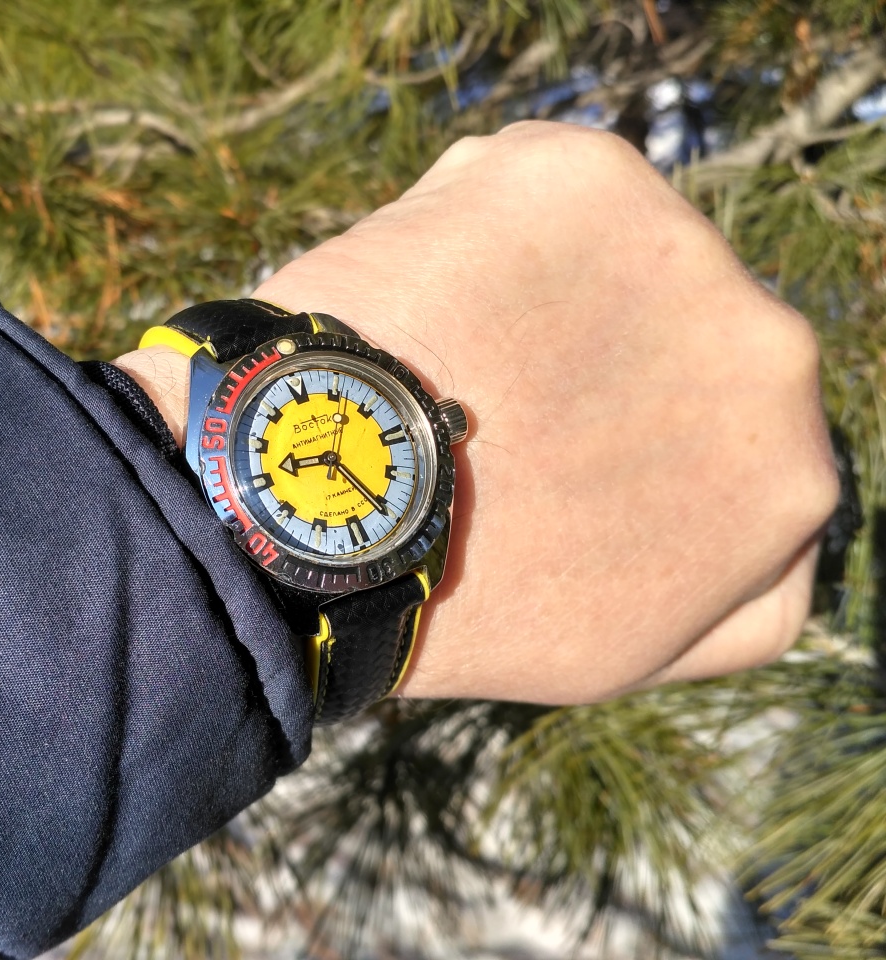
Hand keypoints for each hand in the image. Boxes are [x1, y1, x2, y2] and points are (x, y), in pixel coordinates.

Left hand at [115, 121, 838, 704]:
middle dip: (602, 358)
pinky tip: (425, 298)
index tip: (563, 450)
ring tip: (451, 355)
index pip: (736, 436)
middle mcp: (767, 350)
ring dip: (542, 290)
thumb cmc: (463, 602)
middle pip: (684, 334)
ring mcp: (680, 250)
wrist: (325, 515)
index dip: (639, 438)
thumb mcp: (631, 650)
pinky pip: (527, 192)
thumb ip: (741, 590)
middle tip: (499, 402)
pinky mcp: (581, 175)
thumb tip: (774, 525)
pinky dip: (473, 230)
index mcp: (788, 475)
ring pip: (614, 256)